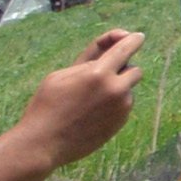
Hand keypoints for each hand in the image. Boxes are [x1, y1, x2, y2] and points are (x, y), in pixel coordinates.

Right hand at [17, 29, 140, 166]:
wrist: (42, 143)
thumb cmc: (46, 105)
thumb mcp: (60, 76)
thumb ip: (88, 60)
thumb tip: (114, 51)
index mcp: (98, 73)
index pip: (125, 49)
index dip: (133, 40)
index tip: (138, 36)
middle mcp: (115, 89)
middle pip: (135, 69)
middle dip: (123, 69)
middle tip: (105, 75)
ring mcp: (121, 108)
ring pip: (128, 89)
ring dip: (116, 89)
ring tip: (88, 101)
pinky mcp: (121, 122)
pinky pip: (123, 106)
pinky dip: (113, 105)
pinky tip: (91, 114)